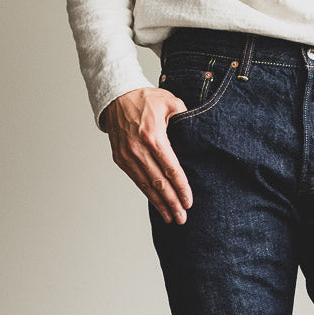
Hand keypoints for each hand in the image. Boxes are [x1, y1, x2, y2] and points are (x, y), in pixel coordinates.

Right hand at [101, 88, 193, 223]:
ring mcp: (127, 155)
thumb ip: (185, 118)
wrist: (115, 95)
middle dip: (172, 203)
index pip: (171, 169)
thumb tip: (198, 135)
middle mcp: (138, 149)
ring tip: (171, 218)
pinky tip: (158, 205)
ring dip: (160, 204)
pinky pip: (137, 181)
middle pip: (159, 182)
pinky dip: (147, 195)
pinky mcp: (120, 159)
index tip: (189, 202)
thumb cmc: (145, 99)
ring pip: (146, 185)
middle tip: (182, 218)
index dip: (181, 188)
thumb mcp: (170, 102)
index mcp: (153, 136)